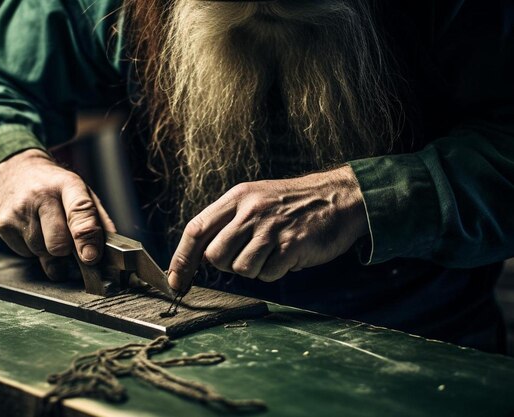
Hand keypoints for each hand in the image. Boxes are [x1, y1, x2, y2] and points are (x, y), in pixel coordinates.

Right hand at [0, 149, 115, 279]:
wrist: (16, 170)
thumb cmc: (54, 186)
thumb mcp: (81, 191)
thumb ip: (98, 219)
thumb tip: (112, 248)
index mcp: (68, 185)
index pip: (79, 211)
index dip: (86, 237)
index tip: (90, 256)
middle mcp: (40, 195)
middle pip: (58, 243)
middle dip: (67, 250)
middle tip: (68, 239)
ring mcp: (18, 210)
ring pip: (42, 252)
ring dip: (49, 249)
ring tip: (47, 228)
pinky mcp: (2, 224)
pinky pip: (25, 253)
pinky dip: (33, 248)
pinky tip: (33, 229)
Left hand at [168, 165, 367, 290]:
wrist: (338, 197)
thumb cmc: (292, 203)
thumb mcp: (254, 199)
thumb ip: (227, 222)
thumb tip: (200, 255)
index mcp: (237, 197)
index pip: (196, 229)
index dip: (181, 259)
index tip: (176, 281)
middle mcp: (250, 210)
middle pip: (215, 255)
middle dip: (227, 264)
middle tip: (249, 254)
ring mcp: (271, 228)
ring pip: (241, 269)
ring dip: (254, 269)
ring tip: (272, 252)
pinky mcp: (291, 245)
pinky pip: (268, 274)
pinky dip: (275, 272)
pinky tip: (288, 255)